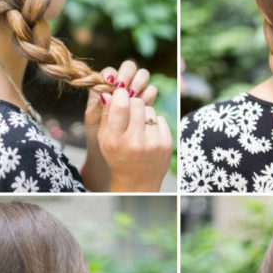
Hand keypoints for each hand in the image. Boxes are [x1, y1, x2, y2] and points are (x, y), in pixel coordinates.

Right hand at [82, 61, 158, 191]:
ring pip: (150, 109)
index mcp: (115, 140)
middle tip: (129, 111)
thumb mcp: (105, 139)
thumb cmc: (117, 156)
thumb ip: (107, 115)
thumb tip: (110, 91)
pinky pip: (161, 118)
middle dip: (132, 103)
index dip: (121, 94)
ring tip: (138, 128)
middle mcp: (135, 142)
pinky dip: (154, 123)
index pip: (121, 104)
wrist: (137, 182)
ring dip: (144, 114)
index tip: (120, 95)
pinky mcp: (166, 144)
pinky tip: (148, 135)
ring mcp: (153, 143)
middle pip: (137, 103)